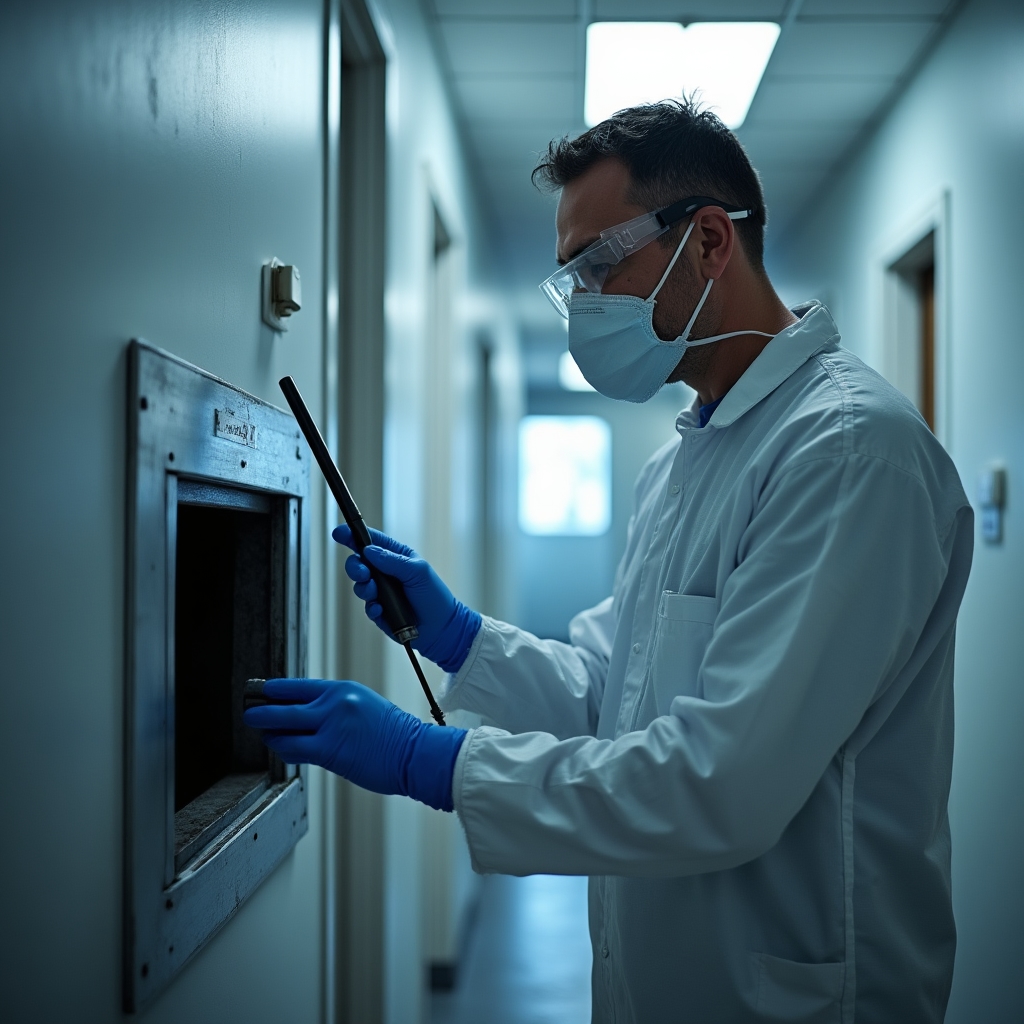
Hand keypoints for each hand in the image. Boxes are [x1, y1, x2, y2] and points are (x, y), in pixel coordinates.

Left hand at [243, 678, 466, 810]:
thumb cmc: (391, 734)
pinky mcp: (329, 750)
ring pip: (283, 727)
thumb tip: (302, 714)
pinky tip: (277, 746)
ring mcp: (330, 726)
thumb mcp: (362, 706)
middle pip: (283, 704)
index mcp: (342, 689)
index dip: (273, 690)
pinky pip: (294, 748)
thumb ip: (333, 707)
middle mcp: (334, 703)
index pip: (297, 686)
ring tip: (261, 732)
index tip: (259, 692)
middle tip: (249, 712)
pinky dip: (281, 747)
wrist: (413, 752)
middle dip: (260, 709)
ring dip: (267, 731)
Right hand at [332, 525, 481, 673]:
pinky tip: (382, 610)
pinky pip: (367, 607)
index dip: (353, 536)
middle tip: (363, 573)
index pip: (372, 542)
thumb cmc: (435, 597)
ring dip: (364, 588)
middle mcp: (386, 573)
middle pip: (359, 563)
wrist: (441, 629)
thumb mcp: (418, 572)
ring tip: (376, 594)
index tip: (339, 533)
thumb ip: (393, 560)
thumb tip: (369, 551)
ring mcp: (382, 592)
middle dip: (356, 567)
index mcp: (396, 557)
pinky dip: (372, 608)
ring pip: (359, 585)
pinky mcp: (380, 611)